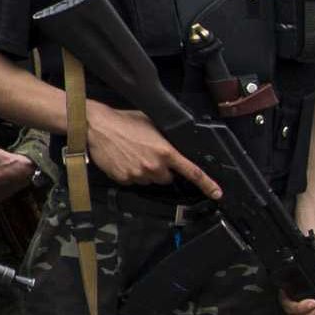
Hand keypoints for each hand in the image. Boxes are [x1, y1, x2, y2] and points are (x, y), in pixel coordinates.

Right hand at [83, 100, 214, 196]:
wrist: (97, 127)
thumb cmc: (124, 121)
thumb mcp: (152, 125)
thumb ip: (166, 140)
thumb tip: (175, 147)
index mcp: (166, 152)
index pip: (192, 172)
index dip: (207, 184)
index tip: (217, 194)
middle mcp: (154, 166)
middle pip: (167, 178)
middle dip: (162, 170)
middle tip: (149, 155)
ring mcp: (138, 174)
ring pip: (149, 180)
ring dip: (145, 172)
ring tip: (132, 155)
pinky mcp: (123, 179)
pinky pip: (133, 181)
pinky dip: (130, 174)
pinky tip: (123, 160)